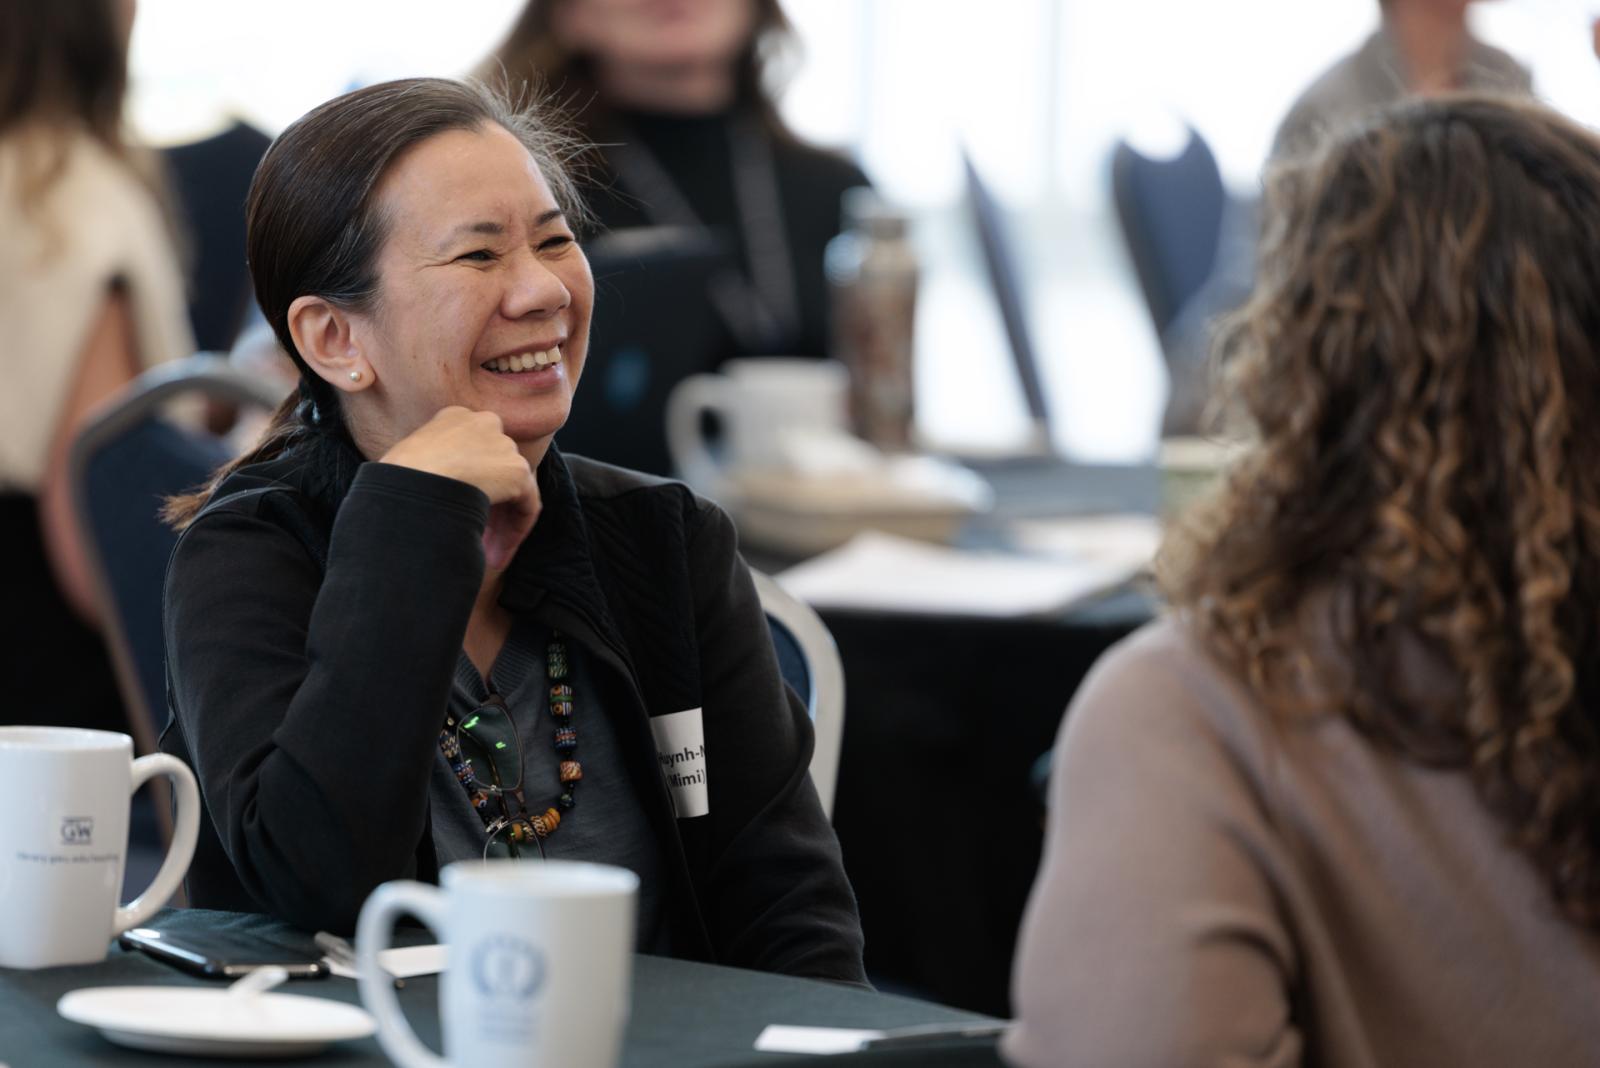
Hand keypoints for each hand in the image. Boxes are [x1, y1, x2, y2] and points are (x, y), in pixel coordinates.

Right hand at [380, 407, 540, 568]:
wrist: (407, 485)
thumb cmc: (394, 481)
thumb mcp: (412, 464)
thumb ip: (435, 469)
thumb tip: (445, 493)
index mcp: (455, 419)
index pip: (474, 453)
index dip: (470, 487)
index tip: (458, 513)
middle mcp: (483, 424)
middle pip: (496, 471)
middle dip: (490, 510)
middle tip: (480, 543)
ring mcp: (503, 446)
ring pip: (512, 492)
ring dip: (500, 527)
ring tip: (489, 559)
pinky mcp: (517, 472)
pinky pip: (526, 507)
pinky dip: (514, 533)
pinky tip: (498, 558)